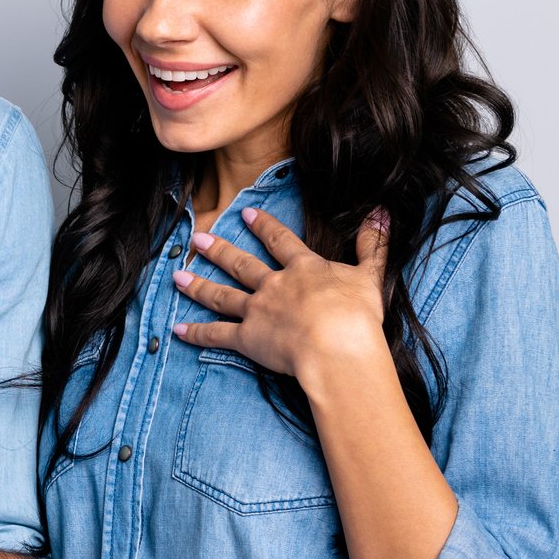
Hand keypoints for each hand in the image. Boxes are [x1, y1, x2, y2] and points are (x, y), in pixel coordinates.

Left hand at [173, 207, 391, 387]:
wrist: (336, 347)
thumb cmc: (357, 315)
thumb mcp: (370, 275)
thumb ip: (373, 244)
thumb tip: (382, 212)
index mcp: (303, 269)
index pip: (279, 240)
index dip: (263, 226)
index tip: (246, 213)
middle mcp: (274, 285)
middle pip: (241, 265)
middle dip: (218, 250)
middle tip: (197, 238)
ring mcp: (258, 311)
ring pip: (221, 295)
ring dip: (198, 285)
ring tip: (177, 276)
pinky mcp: (247, 339)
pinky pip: (217, 335)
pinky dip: (196, 333)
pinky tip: (177, 329)